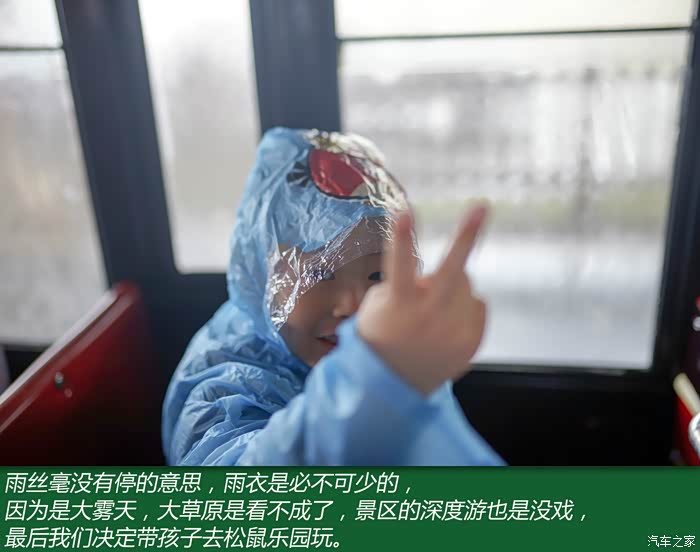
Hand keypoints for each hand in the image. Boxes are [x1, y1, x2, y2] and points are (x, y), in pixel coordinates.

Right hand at [357, 205, 487, 394]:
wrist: (395, 387)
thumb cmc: (380, 337)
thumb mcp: (376, 307)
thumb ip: (402, 285)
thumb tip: (434, 276)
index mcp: (398, 304)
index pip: (398, 264)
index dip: (402, 236)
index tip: (405, 210)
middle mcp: (427, 317)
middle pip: (452, 268)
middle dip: (467, 234)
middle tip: (482, 206)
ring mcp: (453, 330)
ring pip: (465, 282)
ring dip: (451, 285)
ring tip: (432, 309)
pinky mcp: (472, 340)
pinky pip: (477, 303)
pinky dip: (463, 306)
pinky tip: (444, 323)